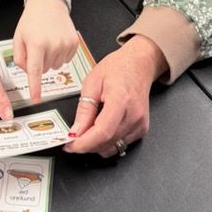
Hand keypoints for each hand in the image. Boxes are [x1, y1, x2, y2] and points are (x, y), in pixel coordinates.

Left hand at [13, 0, 78, 102]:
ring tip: (47, 42)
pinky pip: (65, 60)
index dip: (35, 88)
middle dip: (38, 63)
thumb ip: (19, 58)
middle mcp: (53, 45)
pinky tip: (56, 42)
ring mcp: (66, 45)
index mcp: (36, 43)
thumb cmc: (32, 20)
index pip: (35, 72)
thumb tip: (27, 72)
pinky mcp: (74, 44)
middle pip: (44, 70)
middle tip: (37, 47)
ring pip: (54, 67)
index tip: (35, 99)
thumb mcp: (18, 37)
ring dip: (49, 59)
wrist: (49, 4)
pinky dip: (59, 55)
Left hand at [63, 35, 166, 157]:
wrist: (139, 64)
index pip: (102, 132)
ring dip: (96, 145)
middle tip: (73, 138)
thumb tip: (75, 131)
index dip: (84, 143)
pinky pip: (121, 144)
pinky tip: (101, 129)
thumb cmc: (118, 68)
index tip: (70, 145)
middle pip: (106, 143)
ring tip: (87, 132)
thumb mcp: (92, 82)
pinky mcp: (142, 129)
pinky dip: (107, 142)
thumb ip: (84, 110)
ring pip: (113, 147)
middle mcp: (134, 115)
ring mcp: (140, 124)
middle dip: (86, 145)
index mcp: (120, 100)